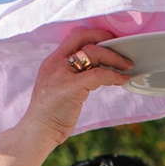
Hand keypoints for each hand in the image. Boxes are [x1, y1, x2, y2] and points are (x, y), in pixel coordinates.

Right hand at [16, 32, 131, 145]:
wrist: (37, 130)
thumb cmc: (49, 114)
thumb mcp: (57, 87)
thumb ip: (70, 76)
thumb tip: (93, 72)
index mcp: (52, 61)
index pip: (74, 37)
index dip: (94, 34)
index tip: (109, 40)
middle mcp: (56, 63)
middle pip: (85, 40)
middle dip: (107, 42)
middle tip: (124, 51)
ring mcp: (63, 74)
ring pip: (94, 54)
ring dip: (115, 59)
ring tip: (127, 66)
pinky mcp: (72, 87)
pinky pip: (99, 74)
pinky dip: (114, 76)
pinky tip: (122, 80)